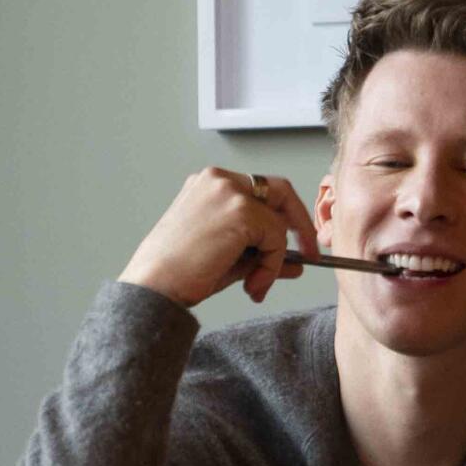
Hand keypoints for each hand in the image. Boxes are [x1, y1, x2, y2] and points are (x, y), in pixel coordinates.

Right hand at [118, 168, 318, 307]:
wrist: (156, 286)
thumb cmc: (179, 274)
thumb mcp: (231, 261)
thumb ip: (263, 255)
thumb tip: (296, 263)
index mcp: (209, 185)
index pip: (262, 191)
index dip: (283, 217)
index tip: (297, 244)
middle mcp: (219, 179)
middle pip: (280, 190)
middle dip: (299, 224)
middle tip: (309, 255)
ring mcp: (229, 191)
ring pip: (278, 222)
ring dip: (275, 260)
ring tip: (255, 285)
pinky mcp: (239, 211)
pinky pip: (276, 239)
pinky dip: (272, 266)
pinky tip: (251, 284)